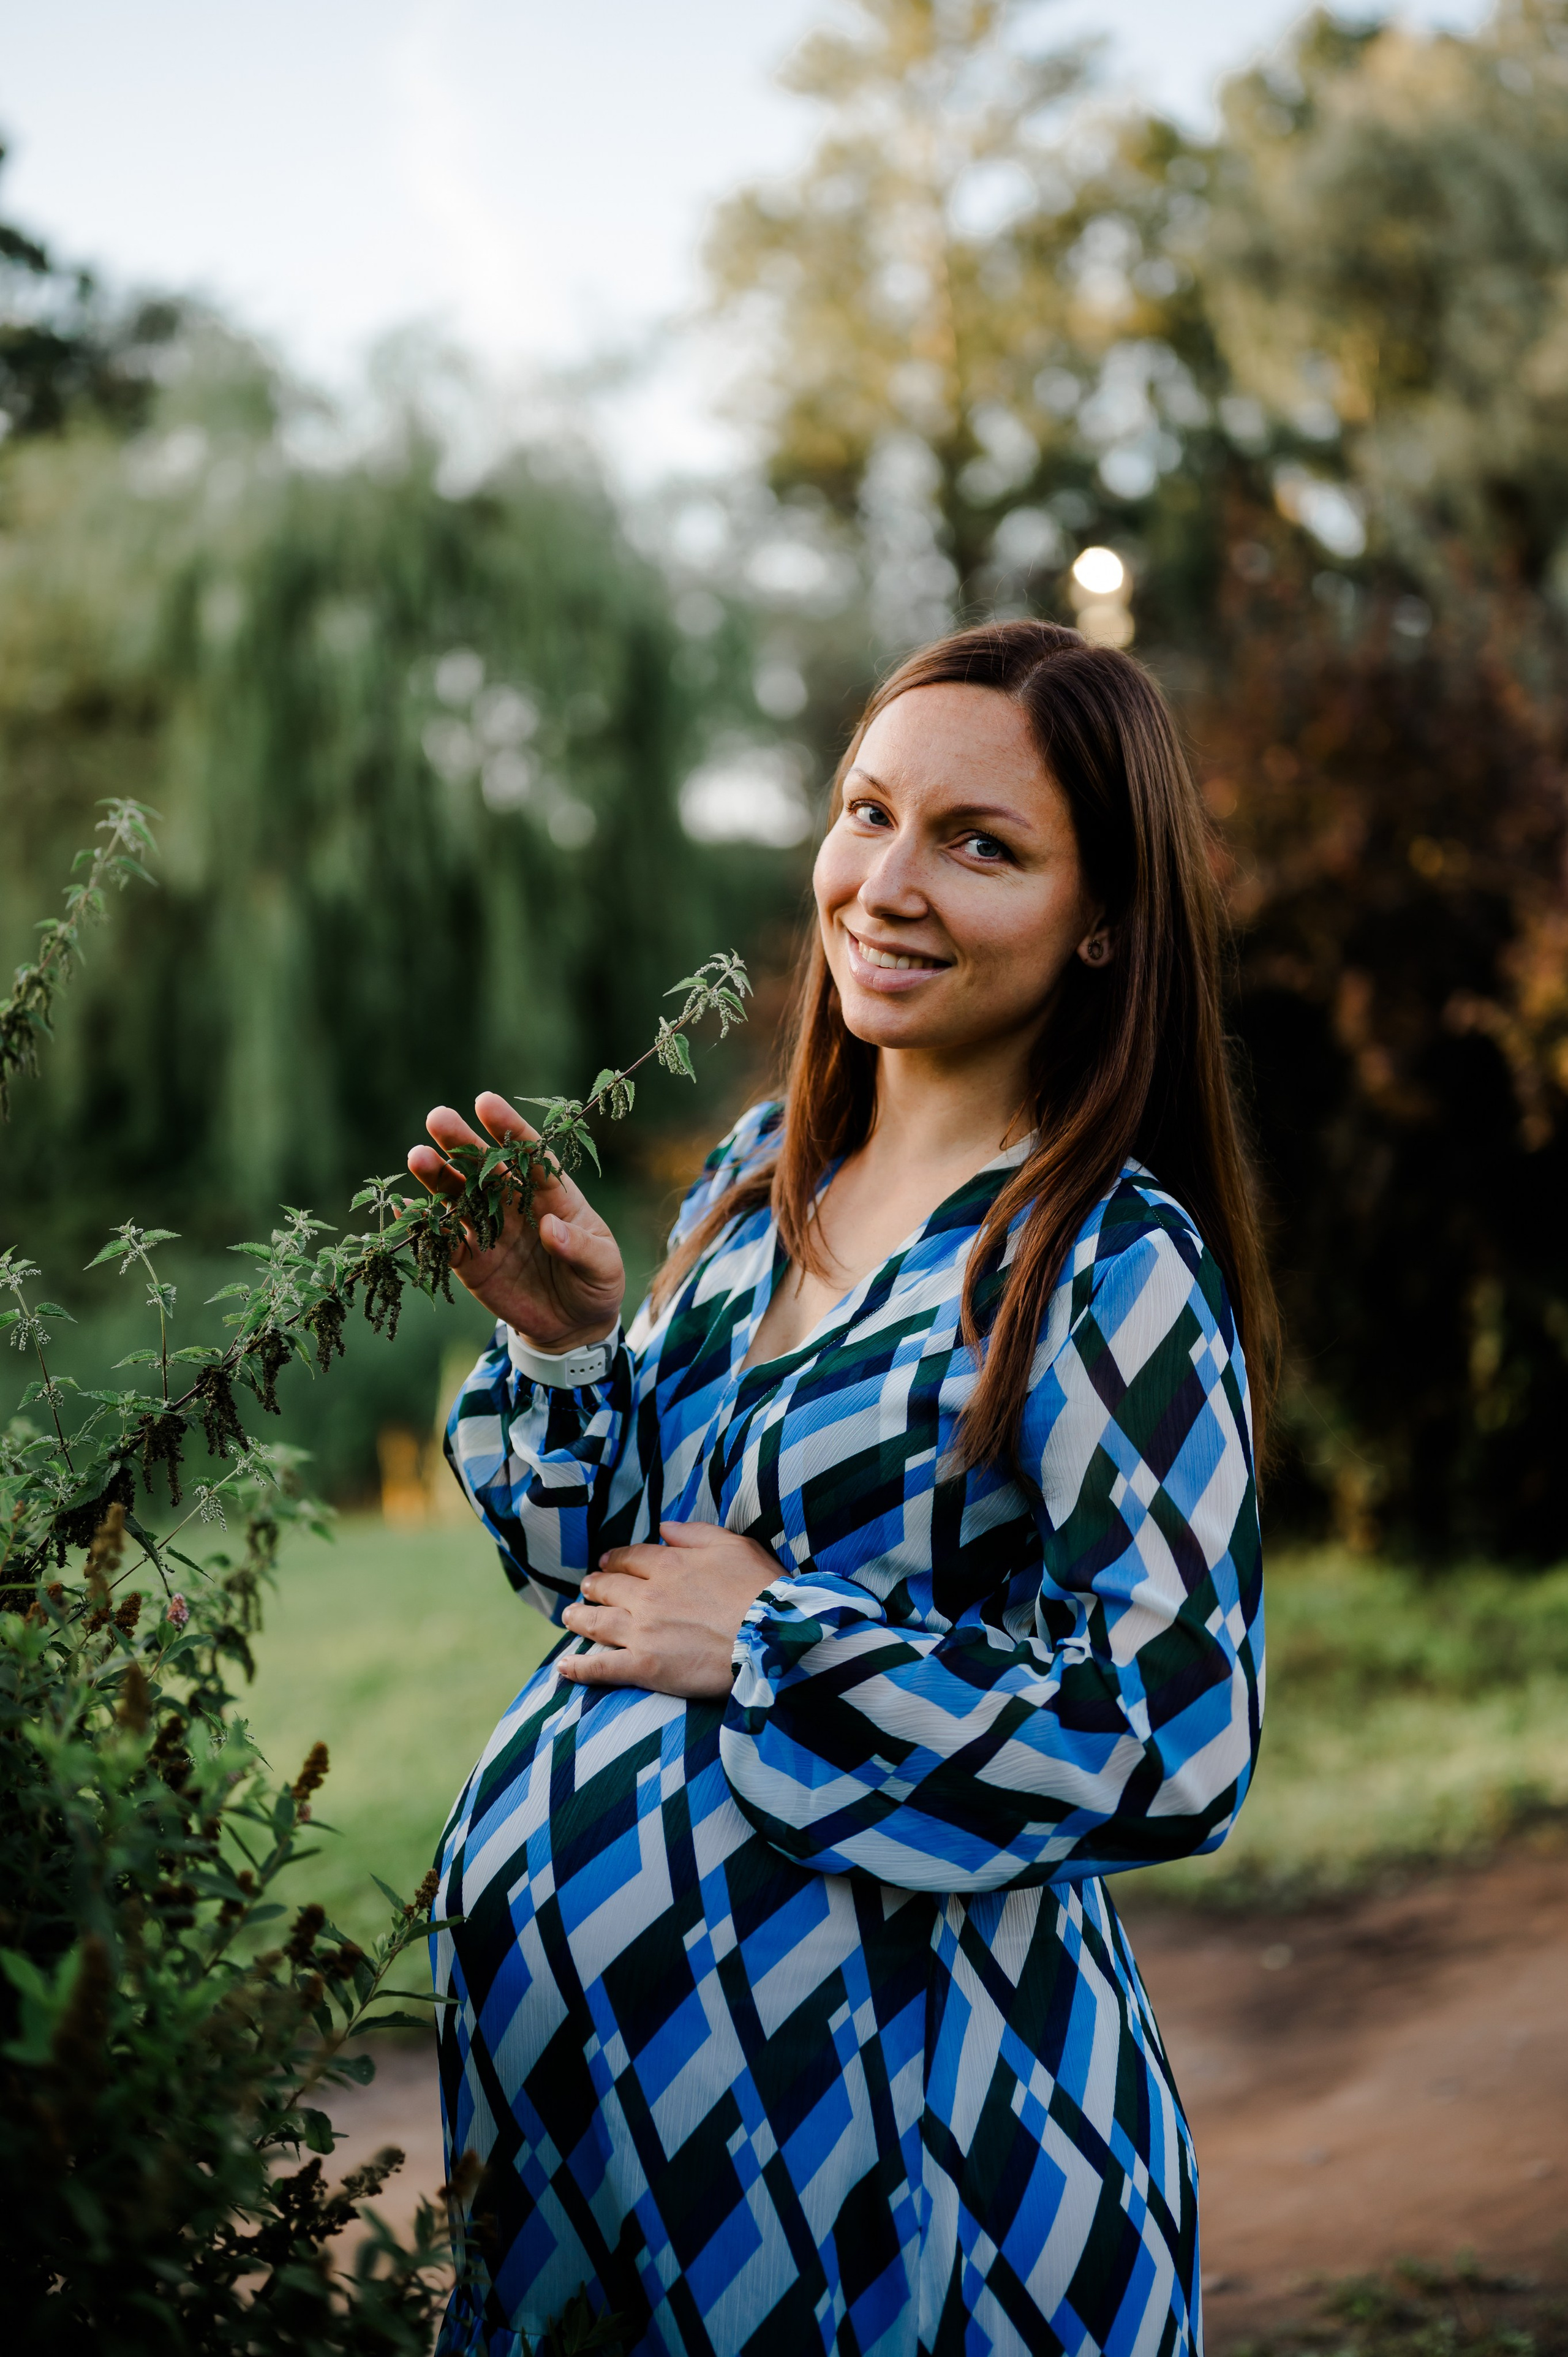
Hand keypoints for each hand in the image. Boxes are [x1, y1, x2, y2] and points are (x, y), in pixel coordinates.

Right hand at [407, 1093, 624, 1349]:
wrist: (573, 1326)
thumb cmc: (595, 1283)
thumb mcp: (603, 1266)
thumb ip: (580, 1247)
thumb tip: (550, 1227)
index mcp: (552, 1194)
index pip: (530, 1155)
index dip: (509, 1129)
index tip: (485, 1102)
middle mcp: (514, 1204)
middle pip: (485, 1168)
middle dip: (462, 1143)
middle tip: (438, 1117)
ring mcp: (489, 1230)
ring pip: (458, 1197)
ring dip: (437, 1178)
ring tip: (417, 1156)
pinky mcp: (470, 1261)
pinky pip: (443, 1242)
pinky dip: (425, 1227)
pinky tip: (405, 1209)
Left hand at [558, 1522, 783, 1699]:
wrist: (770, 1637)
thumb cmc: (761, 1590)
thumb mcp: (734, 1546)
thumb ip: (695, 1534)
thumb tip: (663, 1527)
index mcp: (670, 1564)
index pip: (632, 1557)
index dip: (617, 1559)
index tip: (607, 1562)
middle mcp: (649, 1595)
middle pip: (609, 1587)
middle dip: (594, 1586)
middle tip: (586, 1587)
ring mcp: (642, 1631)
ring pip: (597, 1622)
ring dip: (579, 1618)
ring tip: (569, 1616)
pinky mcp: (644, 1666)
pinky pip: (602, 1667)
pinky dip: (579, 1668)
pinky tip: (563, 1668)